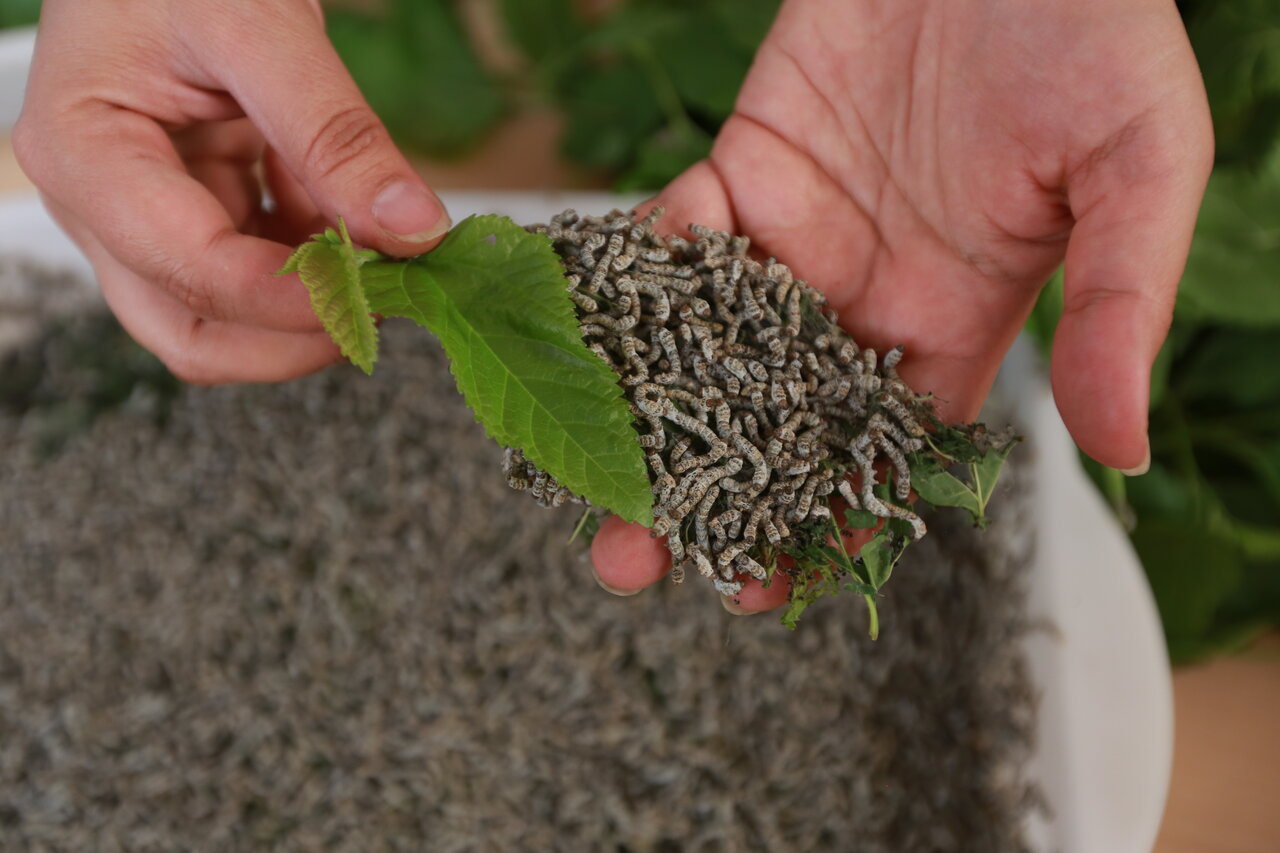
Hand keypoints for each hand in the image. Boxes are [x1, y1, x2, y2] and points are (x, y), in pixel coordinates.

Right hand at [13, 0, 450, 383]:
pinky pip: (257, 269)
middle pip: (192, 329)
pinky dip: (316, 259)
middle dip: (295, 334)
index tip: (378, 293)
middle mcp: (101, 205)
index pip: (188, 270)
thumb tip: (413, 229)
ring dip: (312, 301)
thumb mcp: (262, 27)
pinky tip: (356, 221)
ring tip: (384, 255)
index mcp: (86, 154)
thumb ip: (335, 134)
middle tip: (387, 303)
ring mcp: (143, 216)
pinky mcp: (192, 211)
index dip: (289, 302)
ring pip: (228, 314)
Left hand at [590, 0, 1213, 611]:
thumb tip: (1121, 453)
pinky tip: (582, 339)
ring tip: (582, 480)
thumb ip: (1122, 305)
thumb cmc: (1093, 28)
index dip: (824, 522)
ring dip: (643, 409)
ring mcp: (799, 235)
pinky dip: (631, 284)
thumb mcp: (1137, 168)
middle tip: (631, 559)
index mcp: (957, 321)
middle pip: (772, 417)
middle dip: (701, 490)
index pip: (882, 451)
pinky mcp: (746, 166)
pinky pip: (679, 237)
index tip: (764, 588)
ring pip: (707, 344)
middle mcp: (866, 295)